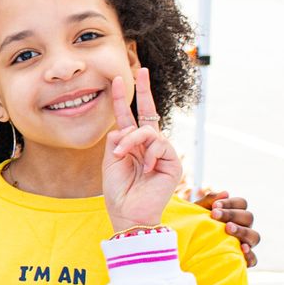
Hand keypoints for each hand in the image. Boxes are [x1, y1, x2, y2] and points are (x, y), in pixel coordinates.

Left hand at [102, 68, 182, 232]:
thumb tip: (124, 128)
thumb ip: (117, 141)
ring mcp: (161, 154)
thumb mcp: (110, 162)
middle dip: (145, 91)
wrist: (128, 214)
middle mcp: (148, 147)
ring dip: (133, 141)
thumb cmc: (118, 193)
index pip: (128, 118)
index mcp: (131, 146)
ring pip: (149, 131)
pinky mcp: (172, 162)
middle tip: (141, 70)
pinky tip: (143, 167)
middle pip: (149, 113)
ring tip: (123, 156)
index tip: (117, 81)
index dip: (123, 100)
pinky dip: (147, 152)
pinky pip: (160, 144)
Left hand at [196, 191, 259, 266]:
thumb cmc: (194, 224)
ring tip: (227, 228)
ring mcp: (245, 243)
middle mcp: (243, 227)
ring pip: (254, 236)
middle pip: (249, 217)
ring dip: (242, 231)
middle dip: (232, 214)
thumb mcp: (198, 211)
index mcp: (235, 213)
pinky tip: (242, 249)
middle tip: (215, 215)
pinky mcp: (242, 259)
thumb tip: (225, 193)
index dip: (230, 203)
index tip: (214, 206)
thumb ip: (209, 200)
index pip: (242, 203)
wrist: (186, 245)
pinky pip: (253, 259)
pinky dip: (250, 255)